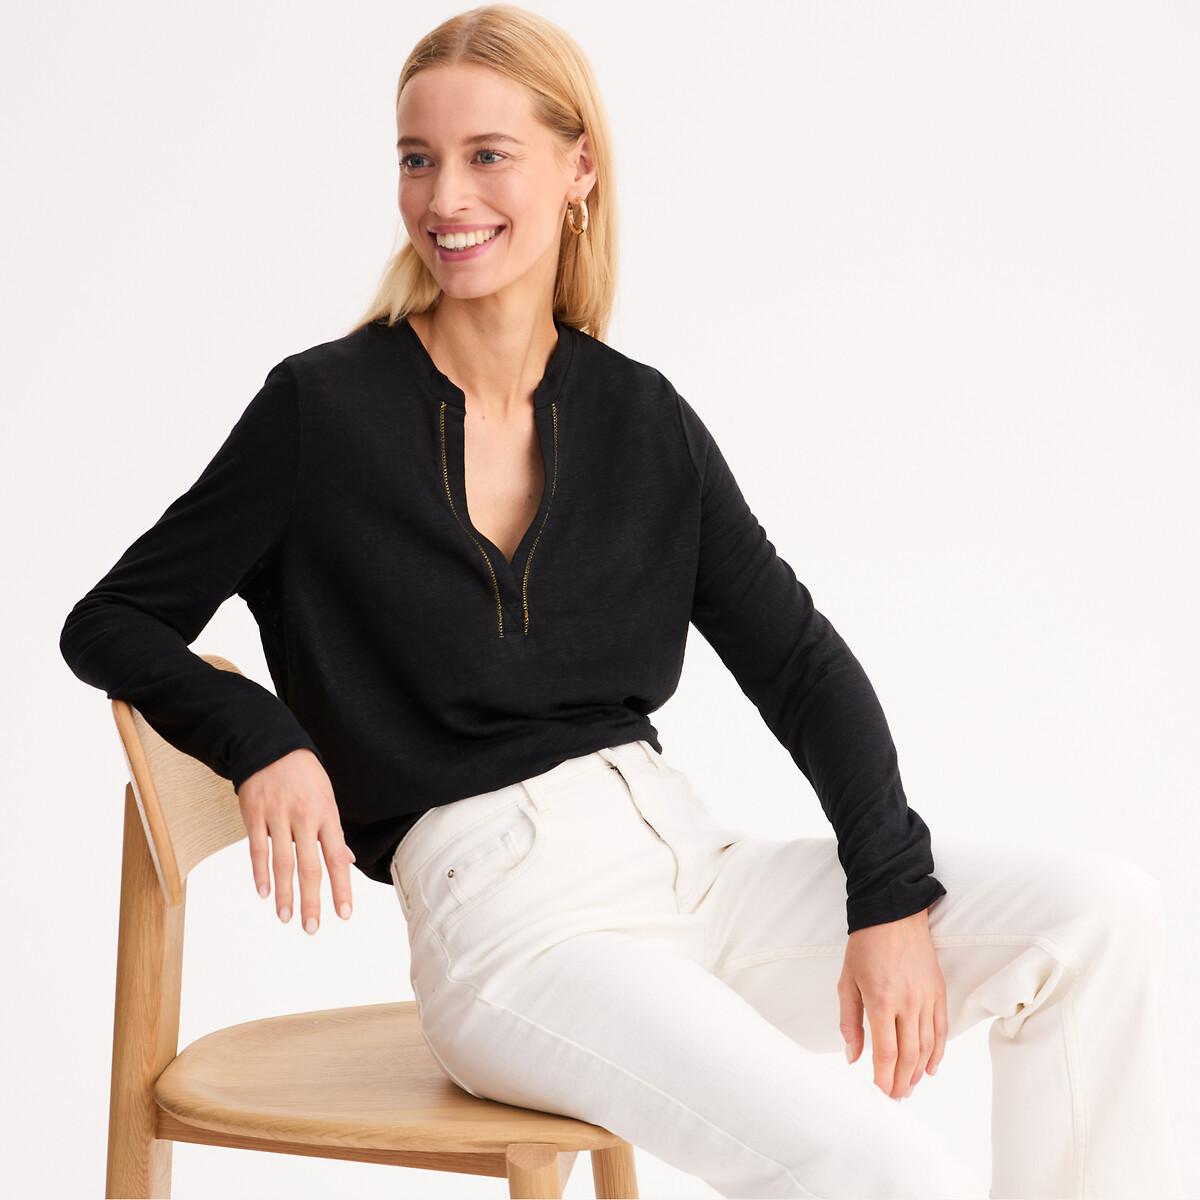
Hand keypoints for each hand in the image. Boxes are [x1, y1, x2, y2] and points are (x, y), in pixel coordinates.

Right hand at [237, 747, 354, 933]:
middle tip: (313, 928)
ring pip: (283, 861)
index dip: (342, 887)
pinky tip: (263, 893)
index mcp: (327, 815)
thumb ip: (334, 832)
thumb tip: (348, 861)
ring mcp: (278, 816)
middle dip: (313, 900)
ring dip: (285, 893)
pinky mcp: (254, 814)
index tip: (344, 914)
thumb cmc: (304, 776)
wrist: (271, 746)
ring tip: (287, 918)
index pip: (337, 858)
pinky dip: (260, 872)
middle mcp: (305, 817)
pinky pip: (257, 848)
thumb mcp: (327, 798)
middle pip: (310, 865)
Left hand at [838, 906, 945, 1098]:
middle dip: (902, 1082)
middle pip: (909, 1055)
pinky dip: (937, 1053)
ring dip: (919, 1072)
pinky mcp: (939, 991)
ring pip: (927, 1046)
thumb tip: (852, 1057)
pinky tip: (930, 1069)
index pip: (886, 1052)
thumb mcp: (847, 981)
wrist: (893, 913)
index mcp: (881, 1001)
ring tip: (909, 1087)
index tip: (880, 1093)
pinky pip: (941, 1030)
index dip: (884, 1078)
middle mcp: (908, 1003)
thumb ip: (849, 1022)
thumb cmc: (865, 945)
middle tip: (895, 1097)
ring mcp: (927, 998)